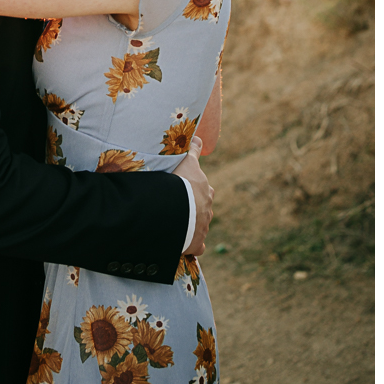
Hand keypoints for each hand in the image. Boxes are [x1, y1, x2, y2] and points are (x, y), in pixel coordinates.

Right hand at [172, 135, 213, 255]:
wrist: (177, 210)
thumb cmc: (179, 184)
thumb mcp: (186, 162)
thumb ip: (193, 150)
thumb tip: (199, 136)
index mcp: (205, 190)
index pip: (203, 188)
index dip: (193, 188)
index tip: (186, 189)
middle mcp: (208, 208)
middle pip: (203, 206)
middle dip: (194, 206)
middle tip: (178, 205)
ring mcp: (204, 226)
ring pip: (200, 225)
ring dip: (190, 224)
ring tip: (176, 223)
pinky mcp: (198, 243)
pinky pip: (197, 246)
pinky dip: (192, 245)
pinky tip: (183, 243)